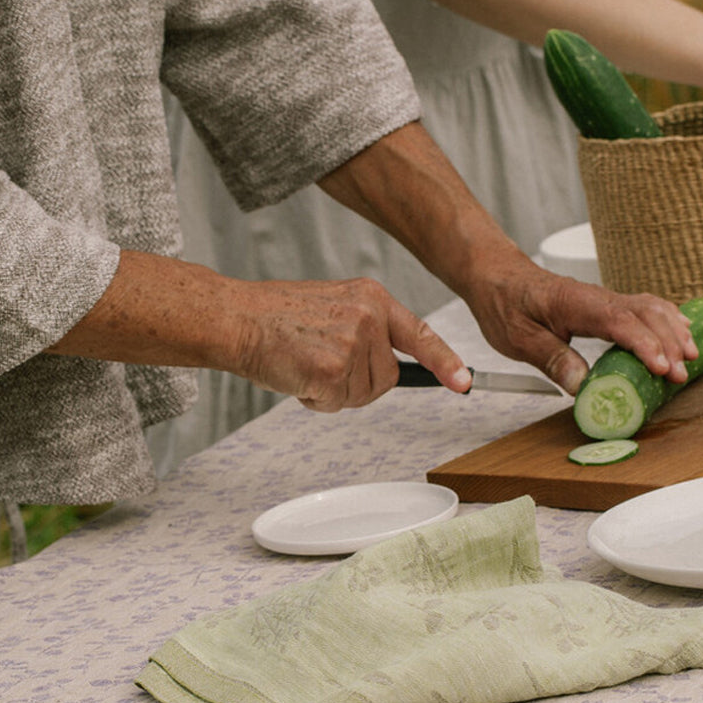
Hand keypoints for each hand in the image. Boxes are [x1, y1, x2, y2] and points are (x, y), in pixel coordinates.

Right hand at [229, 275, 471, 410]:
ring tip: (306, 363)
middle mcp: (368, 317)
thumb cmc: (278, 316)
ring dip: (334, 391)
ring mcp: (352, 343)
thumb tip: (387, 366)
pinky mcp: (332, 369)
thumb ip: (365, 329)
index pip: (419, 335)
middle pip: (387, 378)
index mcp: (372, 298)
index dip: (444, 361)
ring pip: (362, 395)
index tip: (463, 382)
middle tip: (321, 362)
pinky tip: (297, 374)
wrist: (238, 317)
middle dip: (357, 383)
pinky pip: (336, 404)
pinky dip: (315, 399)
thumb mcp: (334, 307)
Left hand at [462, 256, 698, 396]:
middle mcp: (597, 297)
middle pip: (644, 314)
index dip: (643, 344)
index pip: (619, 321)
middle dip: (668, 343)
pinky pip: (645, 308)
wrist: (497, 277)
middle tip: (680, 375)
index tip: (660, 367)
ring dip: (673, 331)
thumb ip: (551, 358)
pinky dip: (667, 320)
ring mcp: (604, 299)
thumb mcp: (517, 338)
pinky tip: (682, 332)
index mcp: (575, 303)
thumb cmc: (505, 304)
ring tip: (691, 357)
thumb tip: (582, 384)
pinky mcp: (606, 305)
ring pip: (650, 308)